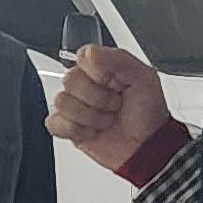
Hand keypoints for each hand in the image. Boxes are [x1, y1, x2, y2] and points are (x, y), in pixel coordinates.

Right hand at [48, 41, 169, 175]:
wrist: (145, 148)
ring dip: (91, 116)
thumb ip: (118, 59)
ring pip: (63, 102)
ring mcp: (74, 105)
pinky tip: (92, 131)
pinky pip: (55, 123)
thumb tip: (89, 54)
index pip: (83, 57)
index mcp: (101, 67)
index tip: (115, 84)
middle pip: (70, 79)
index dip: (98, 73)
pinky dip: (77, 130)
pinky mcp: (65, 127)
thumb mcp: (144, 78)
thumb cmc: (147, 115)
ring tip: (106, 120)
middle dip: (98, 98)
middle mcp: (85, 83)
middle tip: (114, 106)